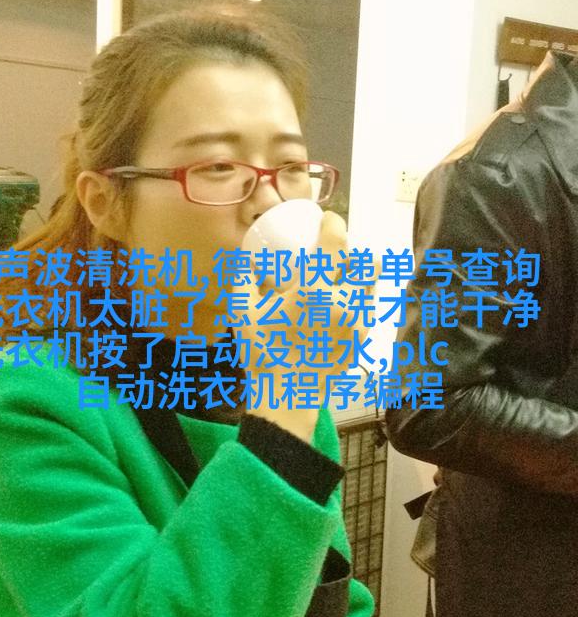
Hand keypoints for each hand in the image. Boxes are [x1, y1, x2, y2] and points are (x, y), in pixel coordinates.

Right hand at [235, 212, 375, 441]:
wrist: (287, 396)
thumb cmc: (263, 352)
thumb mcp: (243, 313)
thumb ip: (243, 279)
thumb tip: (245, 258)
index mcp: (313, 290)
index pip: (336, 242)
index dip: (335, 223)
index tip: (329, 220)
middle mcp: (342, 302)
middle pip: (368, 262)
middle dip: (356, 253)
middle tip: (338, 256)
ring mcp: (356, 322)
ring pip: (372, 286)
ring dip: (359, 277)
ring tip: (340, 281)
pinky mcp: (361, 340)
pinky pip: (368, 310)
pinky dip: (357, 301)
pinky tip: (339, 309)